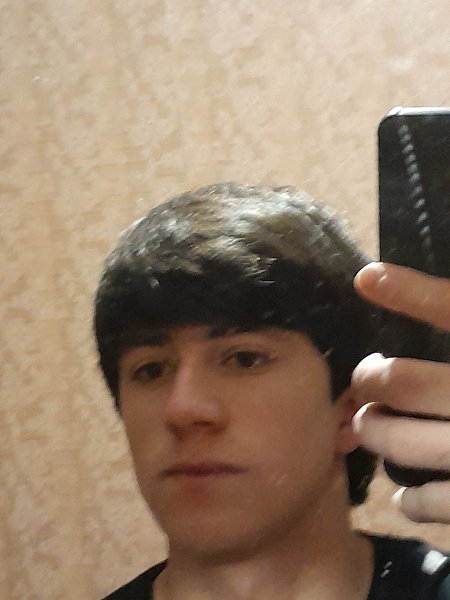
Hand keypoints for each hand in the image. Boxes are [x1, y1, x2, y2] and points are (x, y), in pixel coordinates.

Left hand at [351, 262, 449, 523]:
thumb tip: (399, 291)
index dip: (409, 291)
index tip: (366, 278)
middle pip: (401, 383)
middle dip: (370, 379)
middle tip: (365, 378)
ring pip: (398, 441)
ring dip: (375, 432)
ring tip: (374, 426)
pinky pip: (422, 502)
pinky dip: (407, 497)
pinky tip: (409, 489)